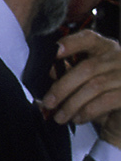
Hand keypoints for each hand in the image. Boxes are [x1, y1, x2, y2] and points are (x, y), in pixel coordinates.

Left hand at [44, 30, 120, 149]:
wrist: (119, 121)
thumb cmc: (98, 98)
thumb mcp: (81, 82)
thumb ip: (66, 72)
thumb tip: (47, 69)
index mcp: (105, 49)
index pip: (89, 38)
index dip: (71, 43)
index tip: (53, 52)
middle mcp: (119, 59)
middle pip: (87, 68)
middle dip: (63, 87)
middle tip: (49, 102)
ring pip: (94, 86)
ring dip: (72, 103)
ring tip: (60, 116)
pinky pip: (105, 101)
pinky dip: (87, 111)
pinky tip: (77, 118)